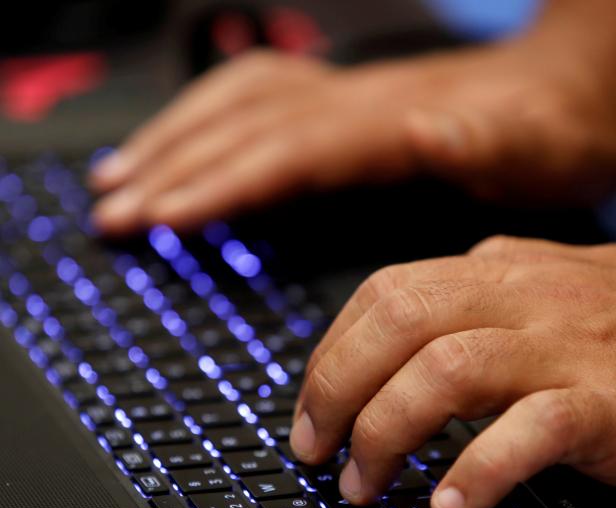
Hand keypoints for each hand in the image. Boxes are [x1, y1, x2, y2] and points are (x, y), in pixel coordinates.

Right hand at [90, 33, 615, 234]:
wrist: (566, 91)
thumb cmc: (548, 128)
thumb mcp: (535, 143)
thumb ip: (486, 142)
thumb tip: (432, 132)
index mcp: (390, 122)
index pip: (283, 152)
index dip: (218, 185)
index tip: (158, 218)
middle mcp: (354, 102)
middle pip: (241, 128)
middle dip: (170, 169)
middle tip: (111, 211)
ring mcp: (343, 99)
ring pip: (235, 105)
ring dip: (171, 140)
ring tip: (118, 177)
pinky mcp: (342, 109)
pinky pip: (255, 103)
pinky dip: (206, 123)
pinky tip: (184, 144)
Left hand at [291, 236, 615, 507]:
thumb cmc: (604, 325)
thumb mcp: (522, 295)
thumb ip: (455, 305)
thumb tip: (370, 343)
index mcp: (490, 271)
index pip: (384, 294)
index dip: (332, 353)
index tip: (310, 406)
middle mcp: (521, 296)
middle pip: (400, 321)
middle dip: (338, 389)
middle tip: (316, 449)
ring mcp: (564, 345)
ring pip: (449, 369)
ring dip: (387, 432)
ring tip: (365, 484)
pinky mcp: (606, 401)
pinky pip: (532, 429)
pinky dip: (479, 469)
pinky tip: (448, 504)